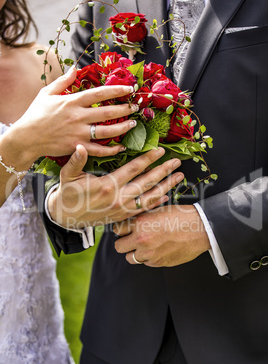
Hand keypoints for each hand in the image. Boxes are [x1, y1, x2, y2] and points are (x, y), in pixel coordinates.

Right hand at [3, 66, 137, 169]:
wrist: (26, 137)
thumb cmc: (35, 114)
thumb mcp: (46, 93)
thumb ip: (62, 81)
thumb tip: (74, 68)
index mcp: (72, 101)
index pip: (99, 93)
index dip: (116, 90)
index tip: (130, 88)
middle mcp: (78, 117)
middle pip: (107, 112)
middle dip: (125, 109)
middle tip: (136, 107)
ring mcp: (78, 133)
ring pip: (107, 131)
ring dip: (122, 128)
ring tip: (133, 124)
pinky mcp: (77, 147)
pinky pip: (98, 150)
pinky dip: (111, 150)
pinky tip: (121, 147)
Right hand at [47, 146, 183, 227]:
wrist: (66, 217)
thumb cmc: (68, 193)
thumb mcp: (68, 175)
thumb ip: (76, 160)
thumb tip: (80, 146)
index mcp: (107, 185)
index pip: (133, 169)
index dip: (148, 159)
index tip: (160, 150)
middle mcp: (118, 198)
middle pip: (147, 182)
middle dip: (163, 171)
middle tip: (177, 162)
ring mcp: (122, 209)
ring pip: (149, 197)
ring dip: (166, 186)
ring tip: (179, 177)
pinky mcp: (123, 217)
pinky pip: (143, 209)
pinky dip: (156, 203)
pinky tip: (166, 195)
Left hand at [113, 205, 210, 266]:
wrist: (200, 229)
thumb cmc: (181, 217)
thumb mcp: (157, 210)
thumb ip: (141, 217)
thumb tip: (128, 221)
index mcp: (141, 223)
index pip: (117, 229)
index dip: (120, 229)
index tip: (123, 229)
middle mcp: (142, 240)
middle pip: (118, 246)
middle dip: (123, 242)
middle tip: (130, 238)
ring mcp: (150, 254)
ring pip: (130, 258)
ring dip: (134, 252)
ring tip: (144, 245)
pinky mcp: (158, 263)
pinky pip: (145, 262)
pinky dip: (147, 257)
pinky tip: (157, 248)